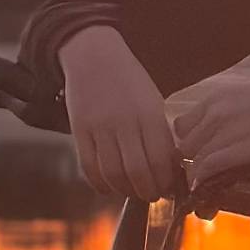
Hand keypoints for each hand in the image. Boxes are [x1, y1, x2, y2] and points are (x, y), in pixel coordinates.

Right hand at [59, 26, 181, 199]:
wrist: (93, 55)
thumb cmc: (129, 81)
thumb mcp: (152, 100)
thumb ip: (160, 132)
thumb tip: (169, 168)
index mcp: (149, 114)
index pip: (161, 158)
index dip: (166, 180)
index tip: (169, 187)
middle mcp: (125, 122)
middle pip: (137, 171)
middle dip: (148, 191)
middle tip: (153, 194)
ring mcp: (100, 127)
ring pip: (113, 173)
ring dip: (125, 190)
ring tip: (133, 191)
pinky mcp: (80, 130)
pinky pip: (89, 167)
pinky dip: (100, 184)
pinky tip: (109, 187)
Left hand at [169, 75, 249, 184]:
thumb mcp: (244, 95)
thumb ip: (223, 109)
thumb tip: (210, 128)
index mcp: (216, 98)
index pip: (182, 124)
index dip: (188, 141)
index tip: (196, 150)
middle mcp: (215, 113)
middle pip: (186, 144)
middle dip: (191, 159)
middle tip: (202, 169)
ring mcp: (225, 131)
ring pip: (194, 158)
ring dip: (197, 172)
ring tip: (205, 180)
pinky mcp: (238, 149)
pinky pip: (208, 166)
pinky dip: (202, 179)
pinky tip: (204, 186)